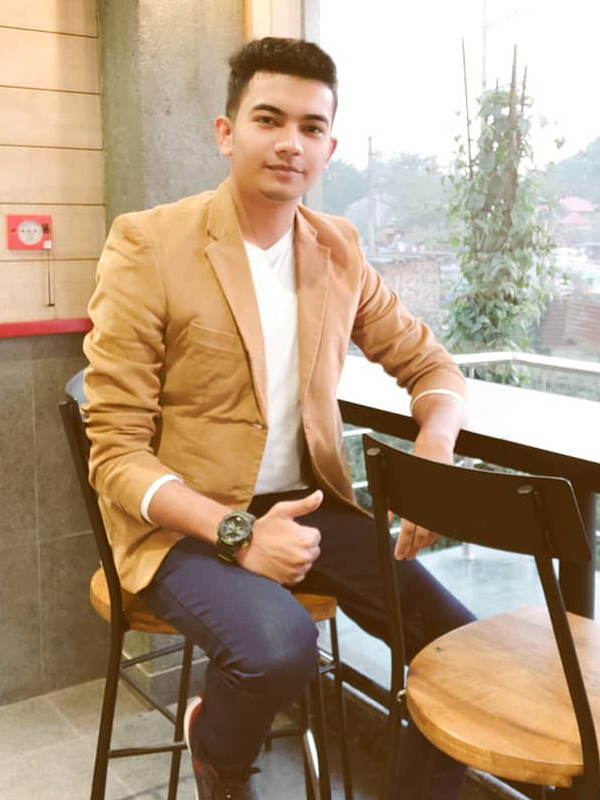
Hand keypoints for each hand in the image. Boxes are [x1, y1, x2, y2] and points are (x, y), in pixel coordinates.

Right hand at [236, 490, 322, 584]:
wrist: (245, 546)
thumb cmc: (265, 527)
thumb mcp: (283, 511)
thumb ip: (305, 504)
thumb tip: (320, 495)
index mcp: (306, 539)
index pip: (316, 535)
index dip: (303, 532)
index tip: (290, 532)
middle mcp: (305, 557)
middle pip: (314, 549)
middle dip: (304, 545)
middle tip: (286, 541)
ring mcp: (297, 570)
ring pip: (307, 562)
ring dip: (300, 557)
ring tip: (283, 551)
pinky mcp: (290, 580)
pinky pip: (300, 574)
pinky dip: (293, 569)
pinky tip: (282, 561)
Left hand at [393, 431, 451, 560]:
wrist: (434, 451)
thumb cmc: (411, 465)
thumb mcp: (397, 484)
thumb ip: (392, 505)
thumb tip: (387, 522)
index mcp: (415, 502)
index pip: (408, 530)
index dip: (403, 545)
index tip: (398, 555)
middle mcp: (428, 505)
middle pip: (422, 535)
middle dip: (414, 548)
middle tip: (407, 557)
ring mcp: (439, 504)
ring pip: (434, 531)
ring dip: (425, 543)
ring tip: (416, 550)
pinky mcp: (448, 503)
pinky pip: (442, 523)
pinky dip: (435, 533)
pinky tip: (428, 538)